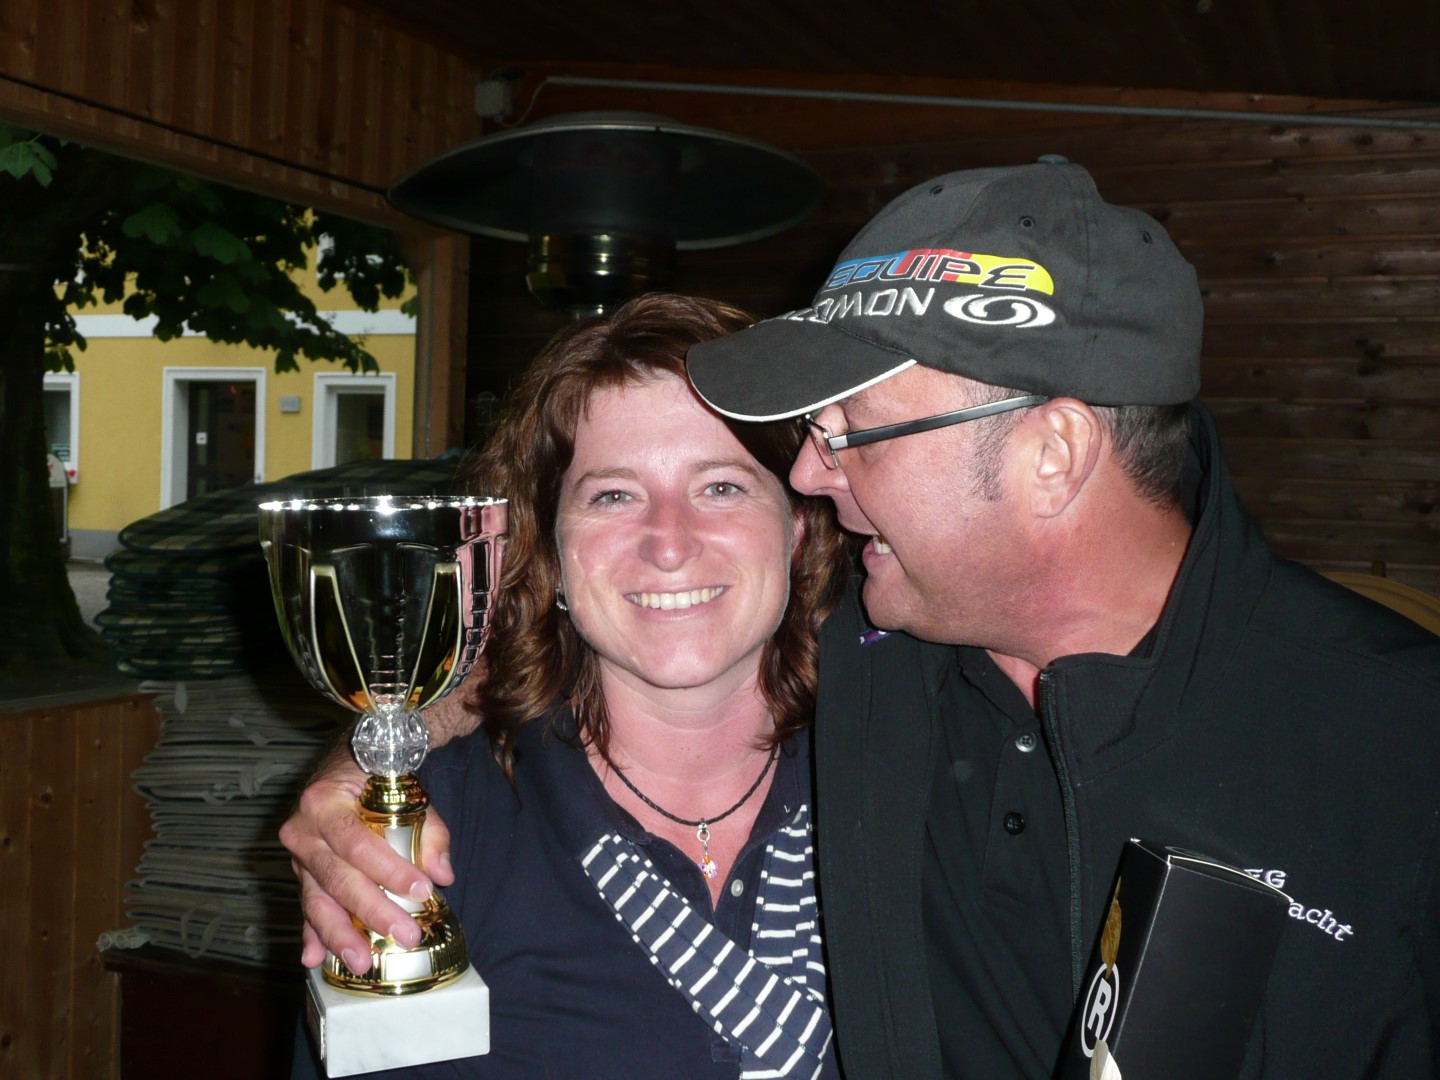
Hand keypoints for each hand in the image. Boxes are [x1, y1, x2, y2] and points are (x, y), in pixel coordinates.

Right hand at [280, 745, 454, 971]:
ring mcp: (298, 855)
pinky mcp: (301, 873)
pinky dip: (311, 933)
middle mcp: (302, 830)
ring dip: (339, 934)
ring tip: (361, 962)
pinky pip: (307, 905)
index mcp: (324, 802)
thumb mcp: (405, 793)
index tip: (422, 891)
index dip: (390, 871)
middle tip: (404, 936)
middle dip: (372, 912)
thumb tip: (442, 873)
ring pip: (317, 899)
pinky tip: (314, 959)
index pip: (359, 844)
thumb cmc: (377, 780)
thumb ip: (429, 831)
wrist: (345, 766)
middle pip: (338, 878)